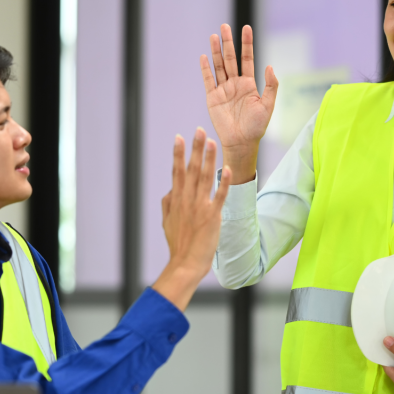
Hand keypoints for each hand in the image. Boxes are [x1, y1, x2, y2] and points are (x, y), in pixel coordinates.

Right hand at [152, 128, 231, 310]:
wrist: (185, 263)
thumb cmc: (177, 244)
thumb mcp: (166, 221)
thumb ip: (167, 203)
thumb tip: (170, 190)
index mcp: (176, 199)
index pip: (177, 172)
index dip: (178, 154)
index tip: (179, 137)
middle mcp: (187, 199)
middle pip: (191, 169)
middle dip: (195, 149)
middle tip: (199, 130)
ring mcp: (200, 207)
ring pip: (205, 178)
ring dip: (208, 159)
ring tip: (212, 142)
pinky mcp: (212, 216)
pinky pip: (219, 196)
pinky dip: (224, 183)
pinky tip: (227, 169)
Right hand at [200, 24, 278, 183]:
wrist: (242, 143)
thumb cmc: (257, 127)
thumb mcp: (268, 105)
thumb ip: (270, 86)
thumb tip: (269, 66)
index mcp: (248, 84)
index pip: (247, 58)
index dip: (246, 43)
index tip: (246, 28)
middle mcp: (235, 84)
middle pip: (230, 58)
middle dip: (228, 42)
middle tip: (224, 26)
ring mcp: (223, 90)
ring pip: (218, 66)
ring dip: (215, 51)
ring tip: (213, 36)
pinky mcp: (212, 98)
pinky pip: (208, 80)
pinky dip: (205, 69)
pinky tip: (203, 56)